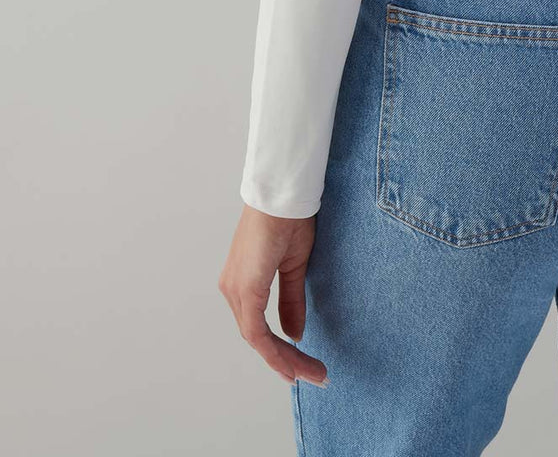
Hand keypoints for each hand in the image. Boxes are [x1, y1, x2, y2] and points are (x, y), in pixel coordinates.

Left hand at [218, 204, 328, 386]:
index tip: (302, 368)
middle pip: (257, 338)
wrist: (283, 193)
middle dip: (286, 360)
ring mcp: (235, 289)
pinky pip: (255, 330)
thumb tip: (295, 334)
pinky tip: (291, 362)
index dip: (280, 352)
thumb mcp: (295, 266)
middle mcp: (232, 289)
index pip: (259, 329)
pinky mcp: (244, 287)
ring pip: (256, 338)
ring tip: (310, 372)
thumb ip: (291, 301)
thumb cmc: (289, 219)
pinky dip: (273, 349)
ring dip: (283, 358)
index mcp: (243, 283)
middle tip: (314, 375)